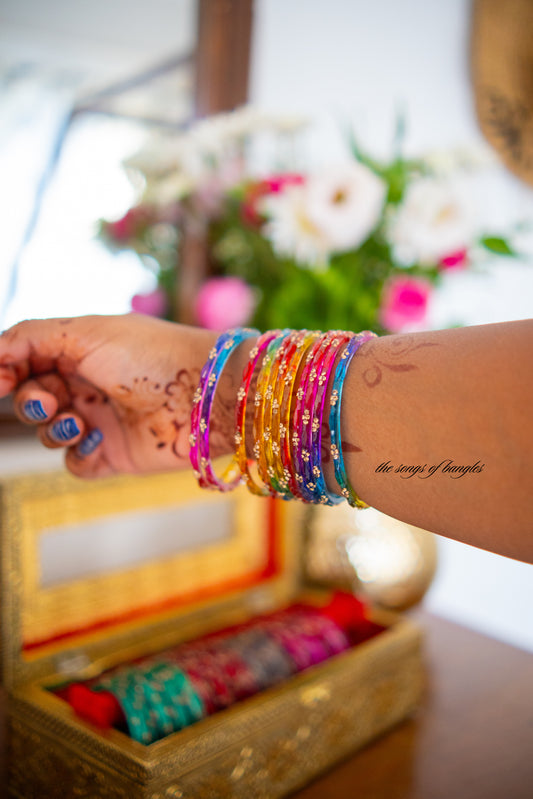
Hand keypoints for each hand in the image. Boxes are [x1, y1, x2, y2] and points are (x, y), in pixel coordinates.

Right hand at [0, 314, 231, 478]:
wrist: (204, 396)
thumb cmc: (151, 356)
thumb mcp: (85, 333)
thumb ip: (30, 338)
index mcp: (82, 350)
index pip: (28, 361)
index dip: (9, 371)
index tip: (1, 382)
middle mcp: (89, 385)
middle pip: (33, 399)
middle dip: (32, 402)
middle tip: (49, 402)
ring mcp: (101, 420)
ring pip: (48, 433)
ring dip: (53, 428)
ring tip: (78, 422)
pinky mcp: (115, 455)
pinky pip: (76, 463)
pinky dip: (77, 454)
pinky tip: (97, 441)